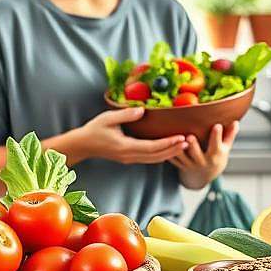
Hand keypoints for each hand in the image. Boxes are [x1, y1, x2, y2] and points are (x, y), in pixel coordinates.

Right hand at [73, 108, 187, 164]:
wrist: (83, 145)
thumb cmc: (94, 130)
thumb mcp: (108, 118)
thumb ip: (126, 115)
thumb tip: (142, 110)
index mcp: (125, 147)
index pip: (151, 147)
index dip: (167, 143)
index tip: (180, 137)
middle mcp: (129, 156)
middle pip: (156, 156)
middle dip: (173, 150)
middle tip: (188, 141)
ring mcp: (129, 159)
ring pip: (154, 160)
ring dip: (169, 153)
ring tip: (183, 145)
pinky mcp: (129, 158)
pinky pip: (149, 158)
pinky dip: (161, 155)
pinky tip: (169, 149)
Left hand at [170, 121, 239, 189]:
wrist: (205, 177)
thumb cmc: (216, 158)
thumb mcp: (225, 149)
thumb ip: (229, 136)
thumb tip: (236, 122)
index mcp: (215, 155)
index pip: (217, 145)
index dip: (217, 136)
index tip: (217, 125)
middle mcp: (203, 161)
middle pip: (197, 154)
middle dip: (194, 146)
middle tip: (190, 136)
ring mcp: (191, 165)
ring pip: (183, 158)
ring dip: (178, 150)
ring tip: (176, 139)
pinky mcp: (181, 166)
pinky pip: (174, 161)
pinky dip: (169, 154)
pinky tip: (164, 145)